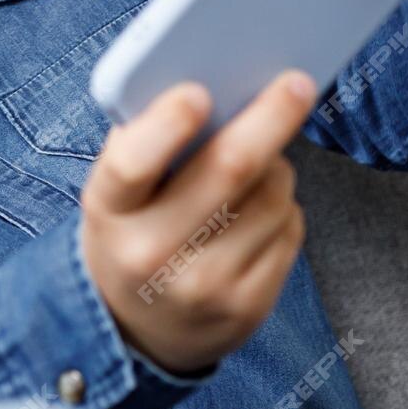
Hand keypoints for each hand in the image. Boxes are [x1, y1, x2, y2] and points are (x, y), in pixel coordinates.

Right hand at [79, 70, 317, 374]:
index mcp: (110, 211)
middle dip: (270, 117)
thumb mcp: (117, 190)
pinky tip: (258, 212)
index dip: (166, 125)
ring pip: (272, 194)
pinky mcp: (247, 307)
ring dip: (276, 165)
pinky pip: (290, 228)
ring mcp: (204, 287)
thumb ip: (148, 137)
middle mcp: (152, 253)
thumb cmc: (132, 229)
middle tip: (297, 83)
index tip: (198, 92)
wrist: (134, 328)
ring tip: (256, 166)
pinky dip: (283, 207)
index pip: (132, 164)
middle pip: (229, 169)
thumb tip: (213, 79)